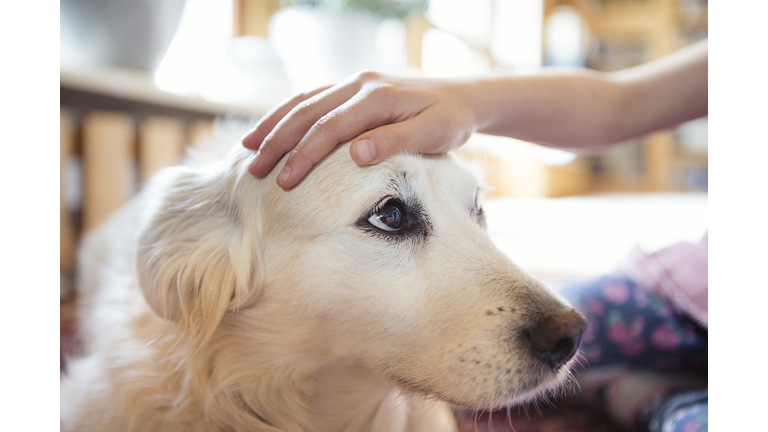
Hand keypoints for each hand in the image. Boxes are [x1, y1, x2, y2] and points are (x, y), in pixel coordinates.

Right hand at [242, 71, 476, 188]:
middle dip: (277, 141)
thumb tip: (356, 154)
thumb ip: (396, 141)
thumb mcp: (434, 133)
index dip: (304, 155)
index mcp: (377, 96)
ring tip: (248, 148)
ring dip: (275, 124)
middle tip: (253, 169)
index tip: (284, 182)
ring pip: (304, 101)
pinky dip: (289, 113)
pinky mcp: (353, 88)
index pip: (330, 127)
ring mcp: (354, 83)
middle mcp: (360, 83)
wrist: (463, 96)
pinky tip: (274, 129)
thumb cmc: (451, 119)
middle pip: (308, 111)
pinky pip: (314, 98)